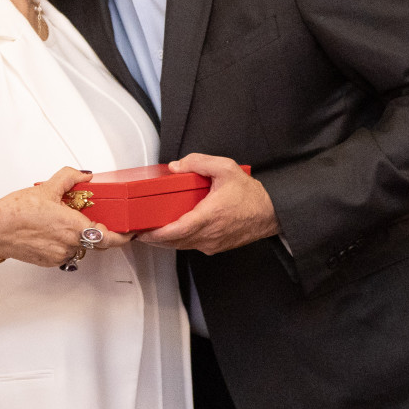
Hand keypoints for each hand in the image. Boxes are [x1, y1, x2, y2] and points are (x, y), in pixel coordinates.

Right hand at [0, 167, 130, 266]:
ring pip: (81, 246)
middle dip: (99, 230)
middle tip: (96, 218)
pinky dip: (66, 242)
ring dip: (80, 235)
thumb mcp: (47, 188)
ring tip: (66, 220)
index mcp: (73, 227)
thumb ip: (70, 178)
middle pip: (96, 241)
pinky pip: (67, 252)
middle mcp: (69, 244)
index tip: (131, 231)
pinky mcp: (50, 261)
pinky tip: (53, 230)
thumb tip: (85, 175)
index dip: (124, 236)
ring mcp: (60, 255)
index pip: (110, 238)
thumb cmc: (15, 212)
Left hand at [137, 154, 278, 253]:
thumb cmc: (250, 194)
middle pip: (174, 242)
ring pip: (182, 246)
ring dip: (165, 241)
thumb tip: (176, 166)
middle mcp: (209, 234)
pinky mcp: (215, 247)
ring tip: (149, 233)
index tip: (142, 232)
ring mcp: (212, 243)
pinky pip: (192, 246)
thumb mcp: (225, 168)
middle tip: (137, 231)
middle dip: (154, 239)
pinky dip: (178, 241)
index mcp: (209, 216)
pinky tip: (171, 233)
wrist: (271, 213)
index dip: (157, 234)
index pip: (177, 230)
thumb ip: (198, 162)